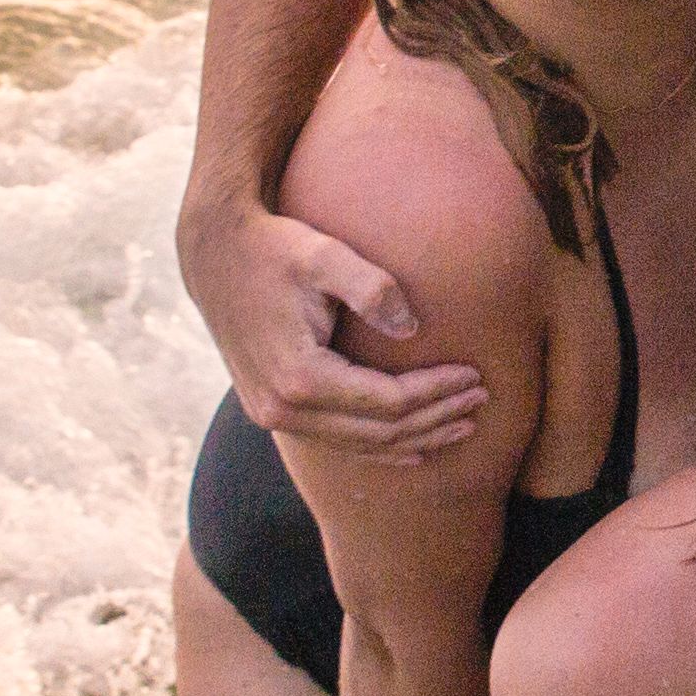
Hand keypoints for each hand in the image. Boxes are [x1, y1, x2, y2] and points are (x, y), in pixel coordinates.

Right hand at [197, 204, 486, 461]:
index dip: (436, 391)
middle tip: (481, 401)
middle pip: (379, 432)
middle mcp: (282, 408)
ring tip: (463, 425)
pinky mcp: (271, 410)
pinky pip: (336, 441)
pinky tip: (414, 446)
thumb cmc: (274, 248)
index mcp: (300, 376)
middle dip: (435, 418)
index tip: (474, 374)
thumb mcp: (324, 255)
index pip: (388, 401)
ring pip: (360, 445)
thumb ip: (372, 289)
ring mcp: (273, 415)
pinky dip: (379, 447)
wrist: (215, 254)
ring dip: (415, 437)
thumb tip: (413, 330)